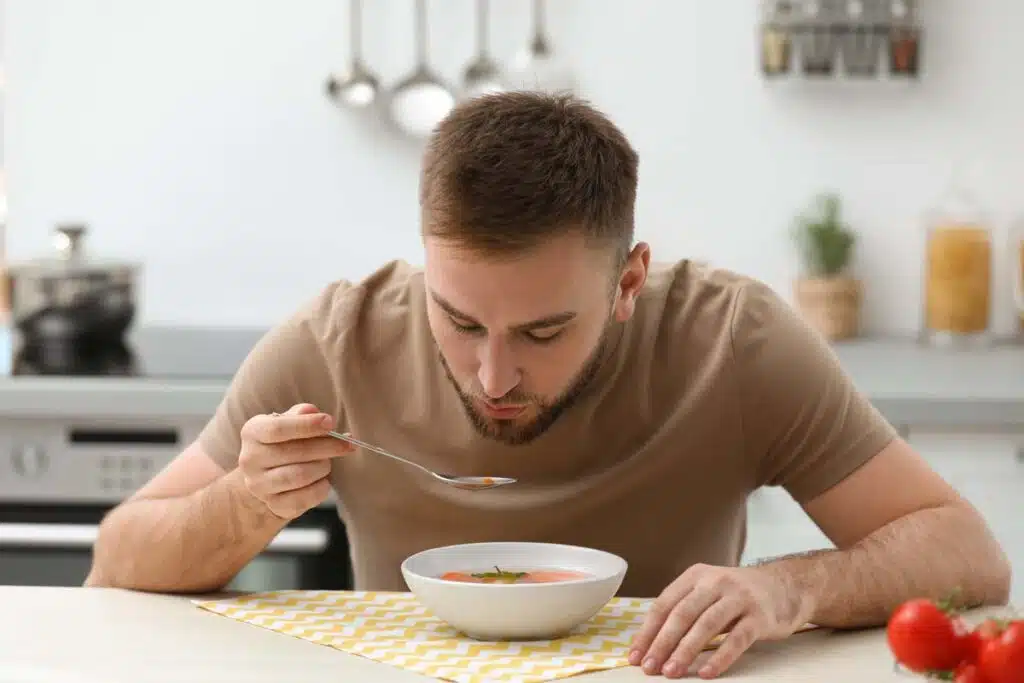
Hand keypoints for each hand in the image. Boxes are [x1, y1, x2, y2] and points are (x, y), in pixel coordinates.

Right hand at [237, 403, 352, 519]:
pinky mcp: (273, 505)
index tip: (331, 422)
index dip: (307, 425)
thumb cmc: (284, 442)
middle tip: (347, 443)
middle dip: (327, 446)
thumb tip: (312, 412)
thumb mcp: (289, 422)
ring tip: (328, 462)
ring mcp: (259, 485)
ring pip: (300, 476)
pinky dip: (321, 489)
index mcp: (252, 432)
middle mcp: (250, 460)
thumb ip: (301, 415)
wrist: (267, 477)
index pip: (278, 428)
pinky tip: (324, 480)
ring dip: (323, 467)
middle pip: (295, 452)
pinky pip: (303, 499)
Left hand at [628, 564, 810, 678]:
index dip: (648, 631)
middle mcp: (715, 581)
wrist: (787, 586)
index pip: (664, 604)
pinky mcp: (760, 615)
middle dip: (662, 643)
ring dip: (686, 651)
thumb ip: (684, 610)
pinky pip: (737, 639)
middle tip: (650, 668)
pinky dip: (720, 657)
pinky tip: (706, 673)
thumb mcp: (708, 591)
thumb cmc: (738, 595)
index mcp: (696, 575)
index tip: (635, 655)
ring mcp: (739, 597)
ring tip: (672, 672)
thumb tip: (651, 643)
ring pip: (706, 625)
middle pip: (682, 614)